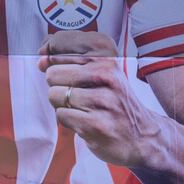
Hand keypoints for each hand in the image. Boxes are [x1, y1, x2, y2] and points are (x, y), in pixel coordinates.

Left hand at [38, 31, 160, 167]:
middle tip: (77, 95)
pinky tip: (85, 121)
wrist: (142, 136)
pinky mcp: (97, 124)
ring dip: (63, 105)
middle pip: (53, 74)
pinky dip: (68, 120)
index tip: (55, 67)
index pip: (60, 47)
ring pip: (55, 95)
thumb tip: (40, 60)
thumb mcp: (100, 72)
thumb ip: (68, 61)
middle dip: (58, 86)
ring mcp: (103, 101)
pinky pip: (61, 115)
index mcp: (105, 58)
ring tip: (83, 109)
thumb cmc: (113, 101)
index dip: (49, 58)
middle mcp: (106, 76)